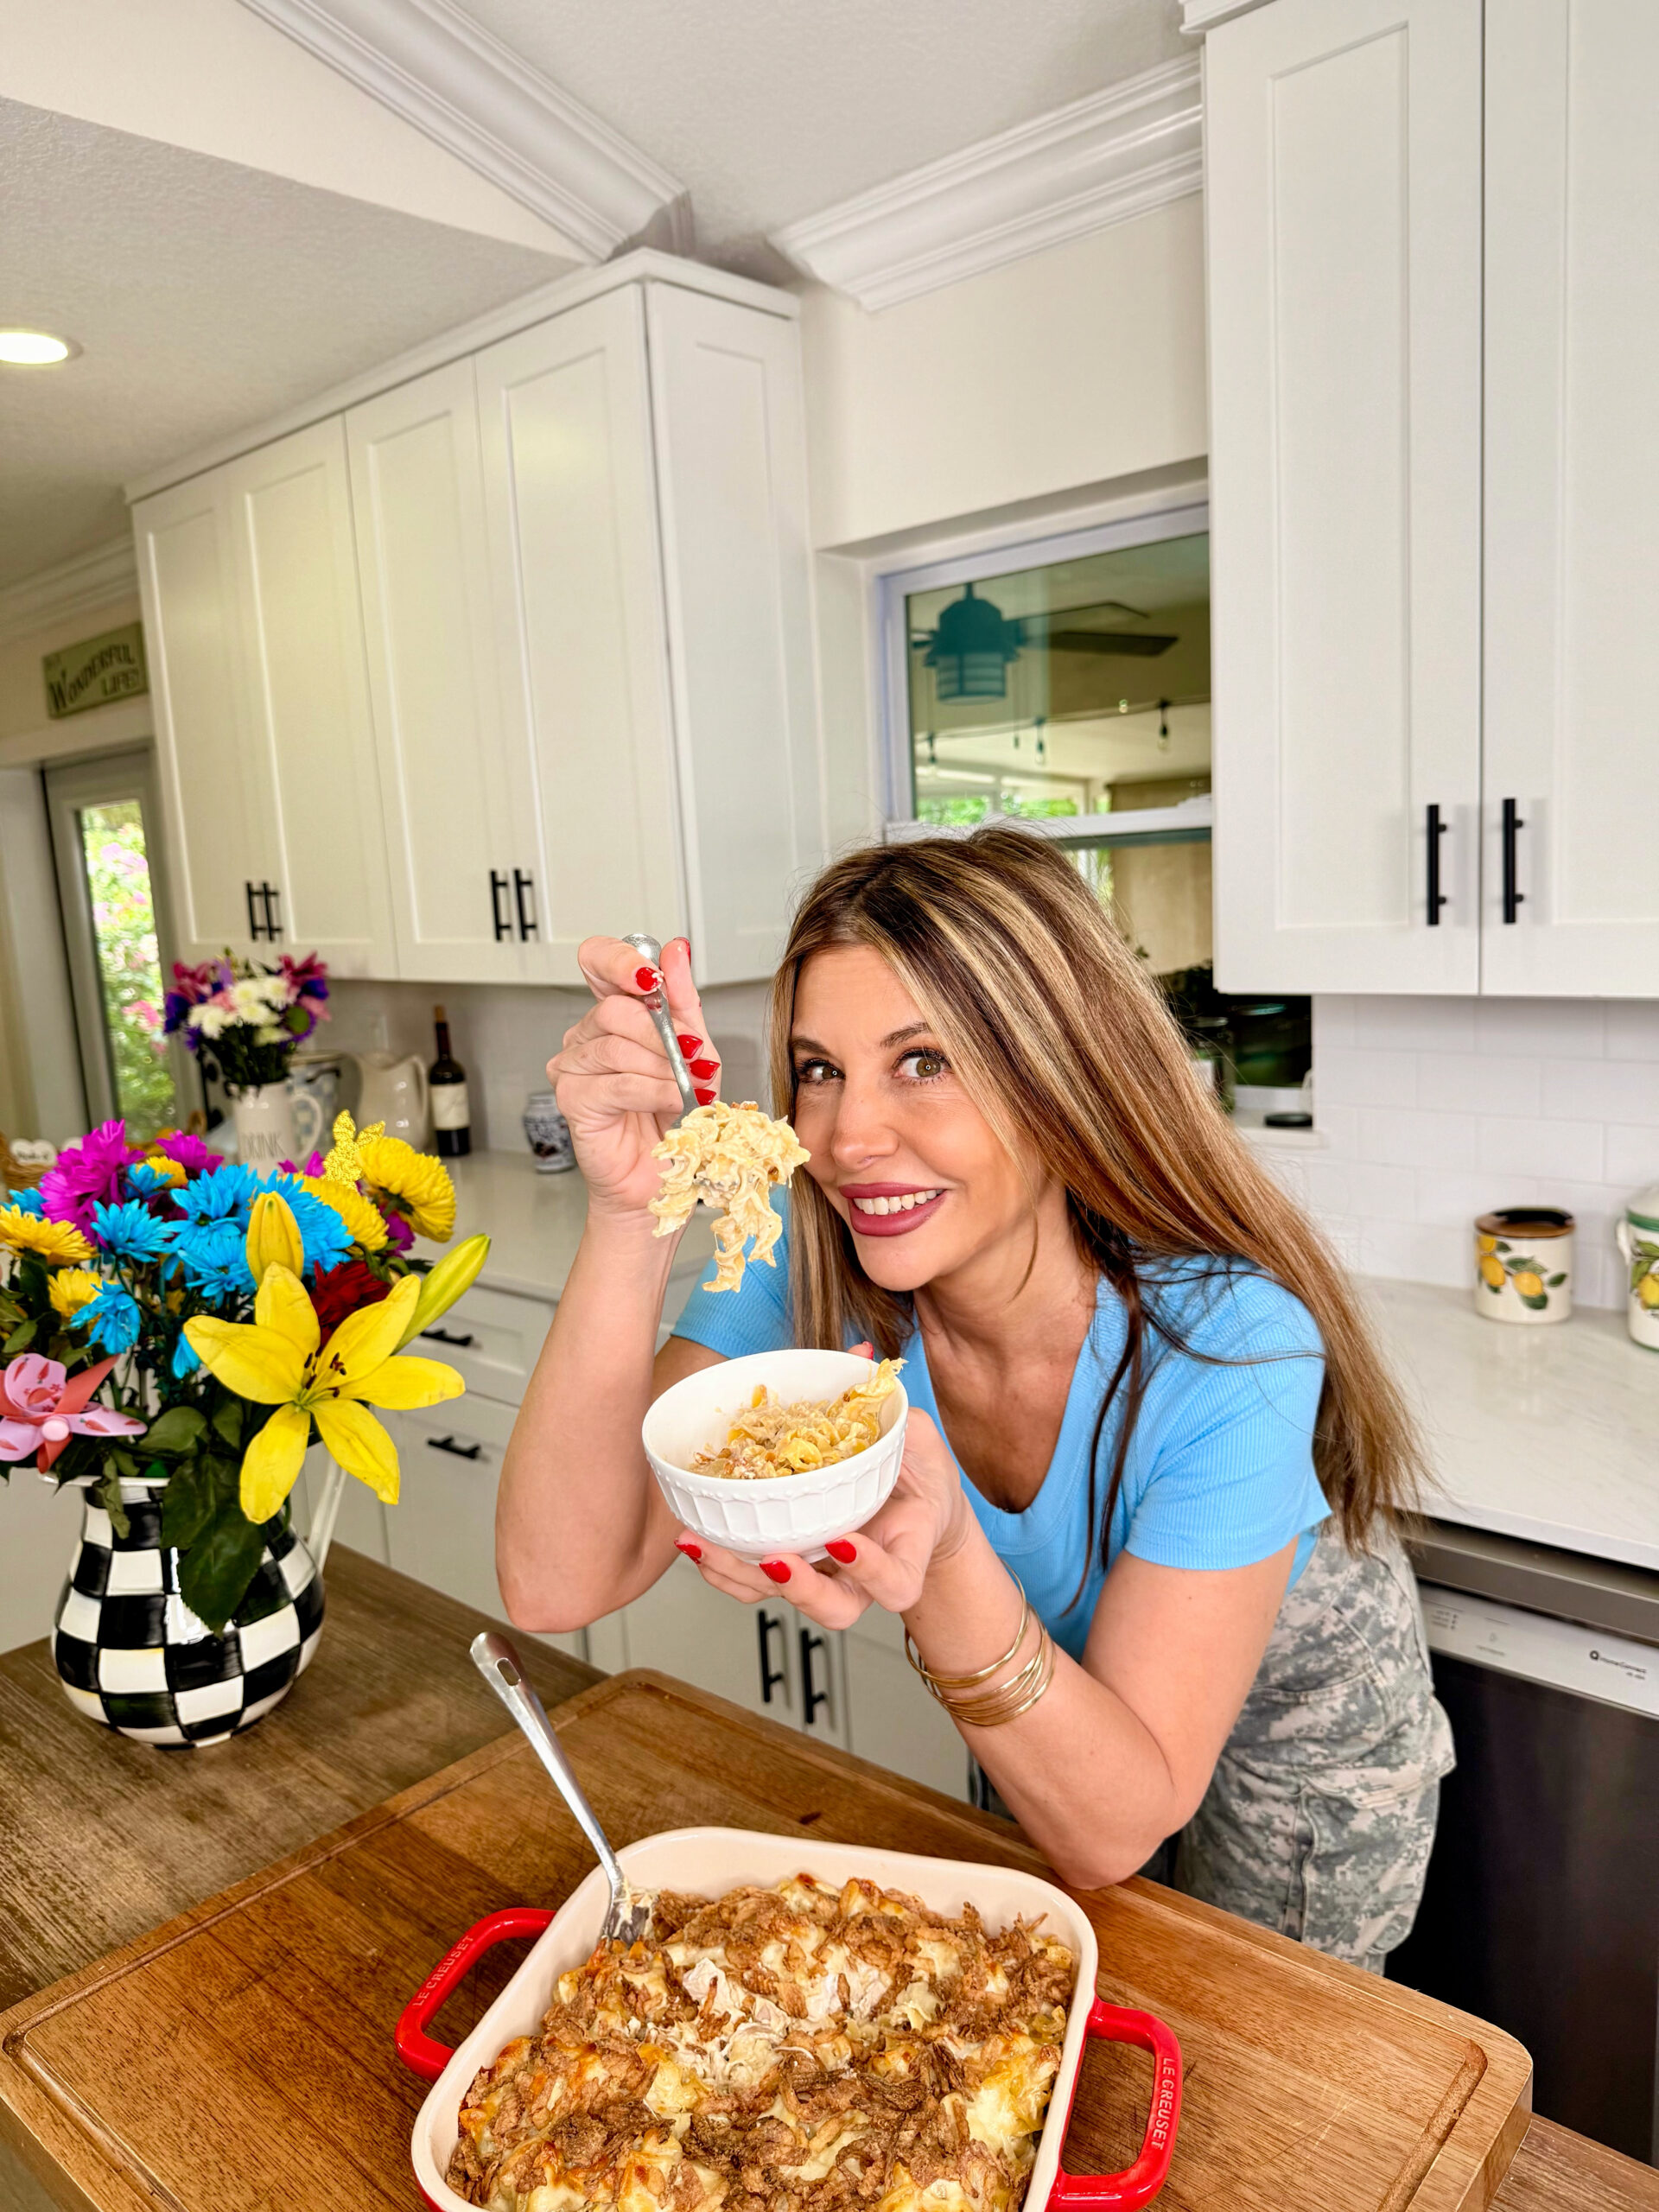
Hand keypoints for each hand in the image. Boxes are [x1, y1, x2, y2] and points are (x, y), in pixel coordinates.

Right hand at [548, 936, 719, 1221]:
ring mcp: (573, 1065)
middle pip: (615, 1008)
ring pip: (617, 1046)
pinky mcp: (571, 1098)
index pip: (598, 960)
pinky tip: (669, 1101)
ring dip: (662, 1069)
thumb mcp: (696, 1050)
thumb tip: (675, 951)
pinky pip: (616, 1082)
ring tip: (682, 1089)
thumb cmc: (676, 1114)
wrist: (664, 1173)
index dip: (620, 960)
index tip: (650, 978)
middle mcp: (587, 1034)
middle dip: (662, 1035)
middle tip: (689, 1059)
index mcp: (615, 1013)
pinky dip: (652, 1091)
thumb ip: (684, 1001)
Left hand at [676, 1404, 973, 1632]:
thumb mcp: (918, 1436)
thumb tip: (859, 1354)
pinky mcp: (789, 1565)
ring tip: (702, 1542)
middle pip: (834, 1608)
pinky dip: (721, 1564)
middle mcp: (860, 1577)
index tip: (843, 1539)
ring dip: (738, 1576)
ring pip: (781, 1598)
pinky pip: (752, 1580)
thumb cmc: (919, 1475)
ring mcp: (821, 1576)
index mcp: (904, 1551)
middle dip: (799, 1588)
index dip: (871, 1570)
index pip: (896, 1582)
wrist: (913, 1505)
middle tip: (773, 1558)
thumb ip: (889, 1404)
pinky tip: (694, 1536)